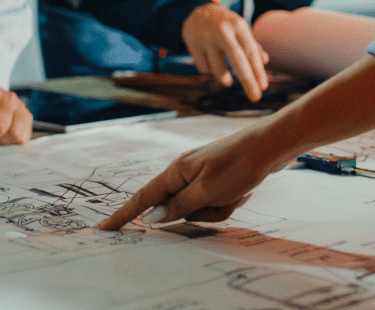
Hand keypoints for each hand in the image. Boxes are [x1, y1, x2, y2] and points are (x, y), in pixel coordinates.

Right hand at [99, 125, 284, 230]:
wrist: (270, 146)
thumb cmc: (238, 165)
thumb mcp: (207, 191)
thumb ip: (179, 207)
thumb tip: (153, 218)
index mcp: (177, 171)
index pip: (143, 198)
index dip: (124, 216)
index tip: (104, 229)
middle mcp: (185, 173)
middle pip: (180, 209)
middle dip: (202, 213)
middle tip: (224, 197)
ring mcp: (202, 176)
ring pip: (200, 210)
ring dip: (219, 209)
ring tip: (236, 192)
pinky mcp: (218, 180)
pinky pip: (216, 204)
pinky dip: (229, 203)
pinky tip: (242, 189)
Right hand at [181, 4, 268, 100]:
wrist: (196, 11)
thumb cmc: (224, 24)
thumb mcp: (239, 29)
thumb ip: (252, 45)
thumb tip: (264, 61)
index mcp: (237, 25)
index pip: (250, 51)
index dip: (258, 71)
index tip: (263, 87)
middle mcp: (222, 30)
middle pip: (237, 60)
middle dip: (248, 81)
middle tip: (255, 97)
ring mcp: (205, 37)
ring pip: (218, 70)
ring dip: (225, 79)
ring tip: (227, 79)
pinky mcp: (191, 43)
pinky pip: (204, 68)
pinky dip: (209, 69)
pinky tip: (209, 59)